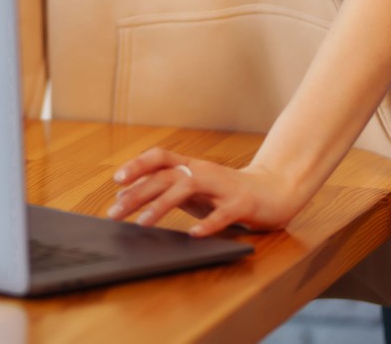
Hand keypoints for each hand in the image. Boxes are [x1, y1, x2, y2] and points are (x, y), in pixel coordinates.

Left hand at [107, 148, 301, 236]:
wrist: (274, 191)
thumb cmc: (225, 192)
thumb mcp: (192, 189)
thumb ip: (165, 190)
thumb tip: (126, 195)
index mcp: (191, 166)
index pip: (160, 157)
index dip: (137, 165)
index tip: (116, 180)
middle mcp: (204, 171)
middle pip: (166, 175)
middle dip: (138, 193)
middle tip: (116, 212)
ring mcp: (223, 186)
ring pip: (188, 188)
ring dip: (163, 204)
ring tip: (144, 223)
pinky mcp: (243, 203)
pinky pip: (224, 213)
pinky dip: (208, 223)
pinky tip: (193, 234)